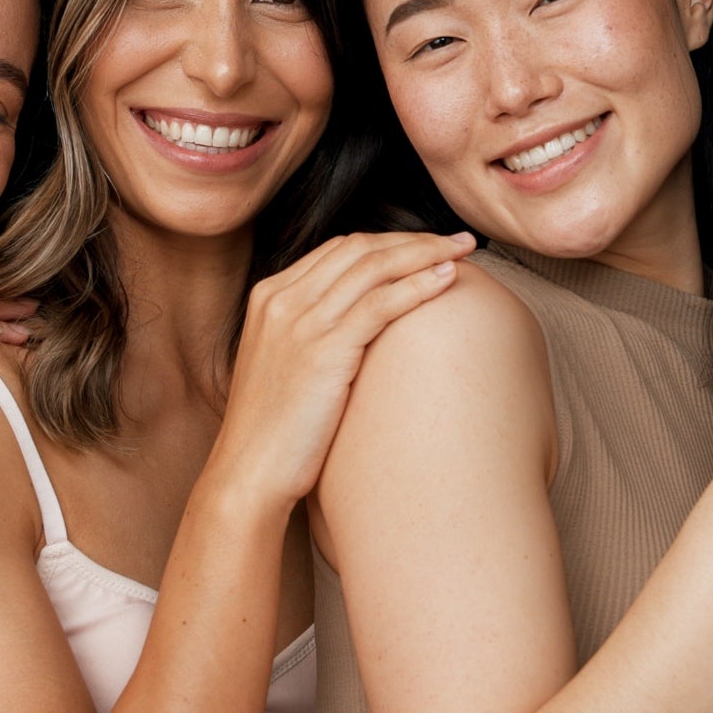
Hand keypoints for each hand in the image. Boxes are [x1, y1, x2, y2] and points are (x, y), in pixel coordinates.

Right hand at [209, 231, 476, 509]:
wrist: (248, 473)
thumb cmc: (275, 431)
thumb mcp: (285, 365)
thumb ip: (313, 333)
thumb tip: (364, 326)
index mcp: (269, 296)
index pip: (339, 248)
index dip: (389, 242)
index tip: (427, 246)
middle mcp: (281, 299)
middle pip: (359, 248)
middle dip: (413, 239)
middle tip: (457, 240)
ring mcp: (300, 322)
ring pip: (373, 267)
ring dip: (425, 252)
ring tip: (464, 250)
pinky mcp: (323, 351)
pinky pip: (380, 305)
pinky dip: (418, 285)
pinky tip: (448, 280)